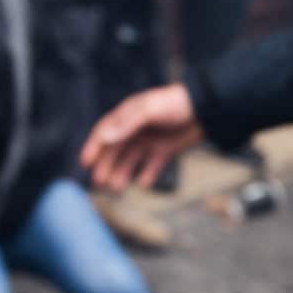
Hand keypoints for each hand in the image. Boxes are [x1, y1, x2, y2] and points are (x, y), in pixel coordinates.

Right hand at [80, 84, 204, 191]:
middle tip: (99, 183)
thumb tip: (105, 139)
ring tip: (116, 188)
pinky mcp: (166, 149)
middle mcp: (137, 128)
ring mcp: (151, 139)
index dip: (94, 147)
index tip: (86, 163)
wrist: (206, 109)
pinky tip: (142, 185)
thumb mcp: (149, 111)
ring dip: (123, 173)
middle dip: (107, 165)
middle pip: (116, 149)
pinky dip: (147, 174)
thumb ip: (127, 124)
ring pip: (132, 159)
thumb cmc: (175, 104)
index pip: (105, 132)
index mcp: (128, 115)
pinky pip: (153, 164)